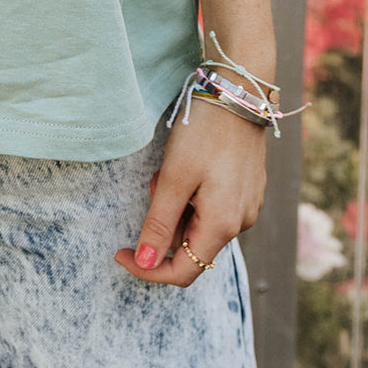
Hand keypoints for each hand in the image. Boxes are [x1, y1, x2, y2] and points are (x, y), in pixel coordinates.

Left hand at [113, 96, 266, 285]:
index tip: (120, 252)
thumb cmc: (204, 133)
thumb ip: (159, 224)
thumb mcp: (173, 178)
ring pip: (199, 224)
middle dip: (163, 222)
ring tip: (171, 169)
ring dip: (177, 206)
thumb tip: (146, 263)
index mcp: (223, 225)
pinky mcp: (247, 190)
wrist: (238, 94)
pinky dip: (192, 196)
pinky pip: (212, 207)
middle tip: (154, 182)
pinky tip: (188, 166)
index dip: (149, 268)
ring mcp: (247, 206)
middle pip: (191, 245)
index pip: (183, 272)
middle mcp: (241, 222)